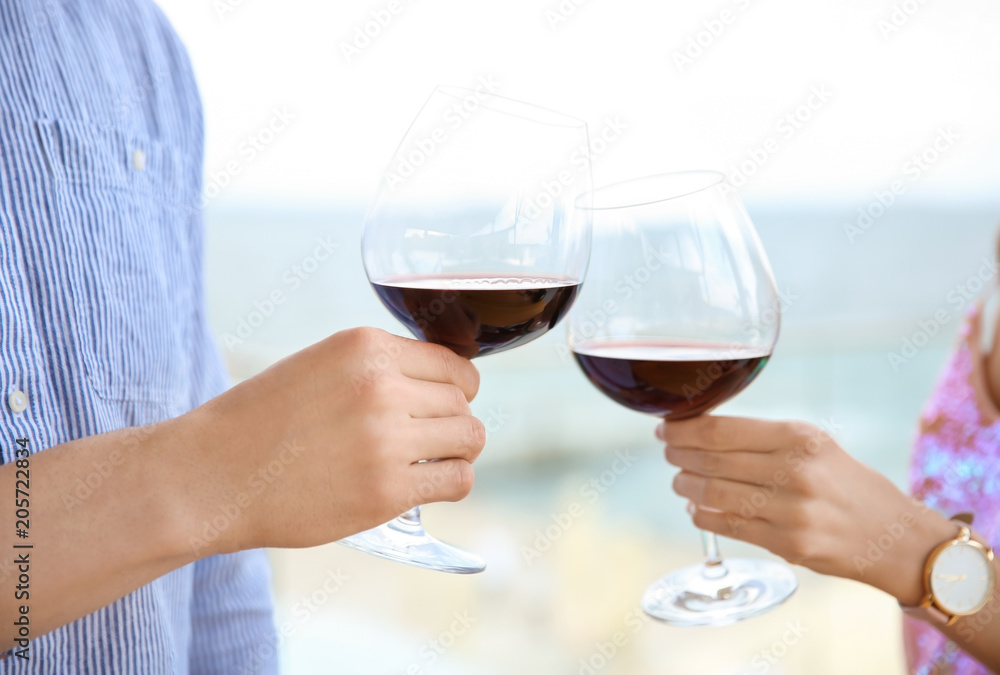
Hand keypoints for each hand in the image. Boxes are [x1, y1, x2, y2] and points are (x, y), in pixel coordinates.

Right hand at [170, 327, 485, 553]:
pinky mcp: (387, 490)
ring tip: (432, 461)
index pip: (452, 362)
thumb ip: (376, 367)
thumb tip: (436, 384)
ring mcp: (387, 439)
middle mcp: (382, 386)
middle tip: (428, 438)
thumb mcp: (318, 365)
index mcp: (366, 347)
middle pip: (464, 400)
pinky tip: (428, 485)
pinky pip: (458, 480)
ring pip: (470, 437)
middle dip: (452, 420)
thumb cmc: (259, 422)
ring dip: (458, 451)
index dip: (455, 387)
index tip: (443, 403)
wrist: (211, 475)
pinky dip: (452, 482)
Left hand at [659, 416, 956, 604]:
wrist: (895, 537)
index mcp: (799, 437)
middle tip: (668, 451)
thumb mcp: (816, 445)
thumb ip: (764, 438)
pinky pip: (727, 526)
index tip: (665, 427)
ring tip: (679, 480)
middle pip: (711, 460)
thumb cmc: (847, 484)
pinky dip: (702, 516)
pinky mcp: (788, 545)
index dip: (683, 429)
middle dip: (678, 454)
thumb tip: (702, 432)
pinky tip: (695, 508)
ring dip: (685, 486)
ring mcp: (790, 511)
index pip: (721, 429)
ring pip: (713, 494)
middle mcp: (794, 471)